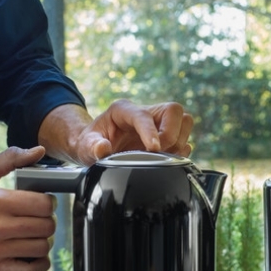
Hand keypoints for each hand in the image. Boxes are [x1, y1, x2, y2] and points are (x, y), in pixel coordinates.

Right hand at [0, 146, 55, 270]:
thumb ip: (11, 159)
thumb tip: (38, 151)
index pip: (43, 205)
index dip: (48, 203)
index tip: (43, 202)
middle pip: (46, 227)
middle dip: (47, 220)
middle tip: (39, 218)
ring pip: (41, 247)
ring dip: (43, 240)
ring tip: (33, 233)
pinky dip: (39, 263)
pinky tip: (33, 252)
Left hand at [39, 100, 193, 164]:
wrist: (96, 148)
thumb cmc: (91, 143)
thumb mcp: (86, 145)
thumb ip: (93, 146)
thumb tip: (102, 149)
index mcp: (124, 110)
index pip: (144, 115)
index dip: (151, 131)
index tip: (153, 148)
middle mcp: (145, 113)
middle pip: (174, 111)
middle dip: (171, 134)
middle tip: (159, 152)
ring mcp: (158, 124)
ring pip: (184, 122)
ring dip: (179, 142)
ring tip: (163, 157)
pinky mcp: (165, 136)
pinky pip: (185, 138)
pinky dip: (181, 152)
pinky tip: (167, 160)